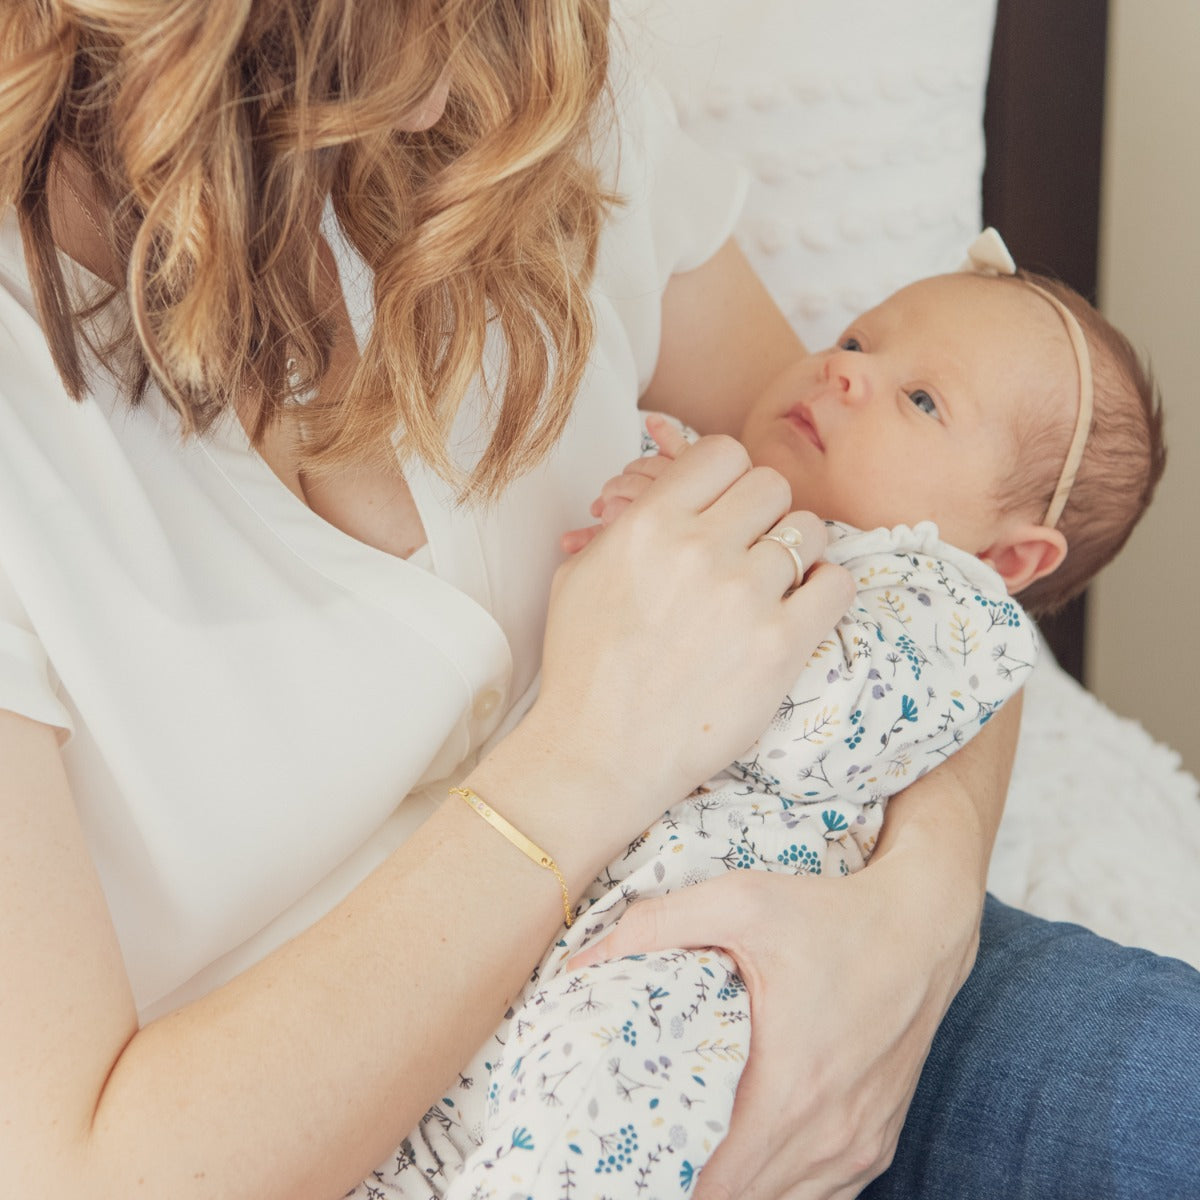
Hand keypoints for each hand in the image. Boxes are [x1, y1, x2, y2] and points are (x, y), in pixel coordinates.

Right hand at [529, 434, 853, 840]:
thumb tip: (662, 492)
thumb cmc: (584, 668)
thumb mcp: (579, 574)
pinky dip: (825, 591)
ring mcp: (744, 595)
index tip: (725, 506)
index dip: (728, 477)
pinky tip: (800, 609)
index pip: (723, 452)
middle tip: (749, 547)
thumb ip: (627, 524)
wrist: (599, 753)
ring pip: (810, 529)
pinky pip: (837, 584)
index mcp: (648, 523)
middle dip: (763, 512)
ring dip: (797, 552)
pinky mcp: (780, 645)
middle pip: (771, 484)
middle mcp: (698, 548)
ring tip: (773, 585)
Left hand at [569, 852, 977, 1199]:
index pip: (713, 1186)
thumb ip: (654, 926)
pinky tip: (747, 1156)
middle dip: (689, 1183)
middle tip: (644, 1154)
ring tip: (685, 1155)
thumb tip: (581, 963)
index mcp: (792, 1092)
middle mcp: (832, 1135)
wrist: (924, 925)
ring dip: (734, 1187)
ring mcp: (861, 1146)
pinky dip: (780, 1184)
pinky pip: (820, 1192)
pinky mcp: (878, 1141)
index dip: (663, 1180)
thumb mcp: (741, 899)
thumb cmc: (832, 914)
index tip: (627, 1159)